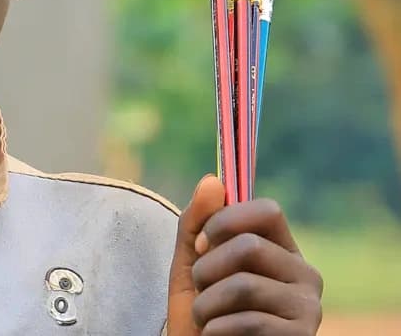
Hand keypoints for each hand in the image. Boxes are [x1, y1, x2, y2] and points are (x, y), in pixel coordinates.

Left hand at [166, 176, 322, 334]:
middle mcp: (306, 275)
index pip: (267, 210)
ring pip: (243, 286)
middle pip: (250, 246)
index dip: (225, 221)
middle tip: (201, 291)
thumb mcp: (191, 264)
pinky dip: (215, 331)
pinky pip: (248, 323)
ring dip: (206, 305)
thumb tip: (212, 180)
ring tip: (206, 319)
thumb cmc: (202, 311)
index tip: (201, 245)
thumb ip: (197, 223)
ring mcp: (309, 309)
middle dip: (207, 269)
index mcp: (283, 250)